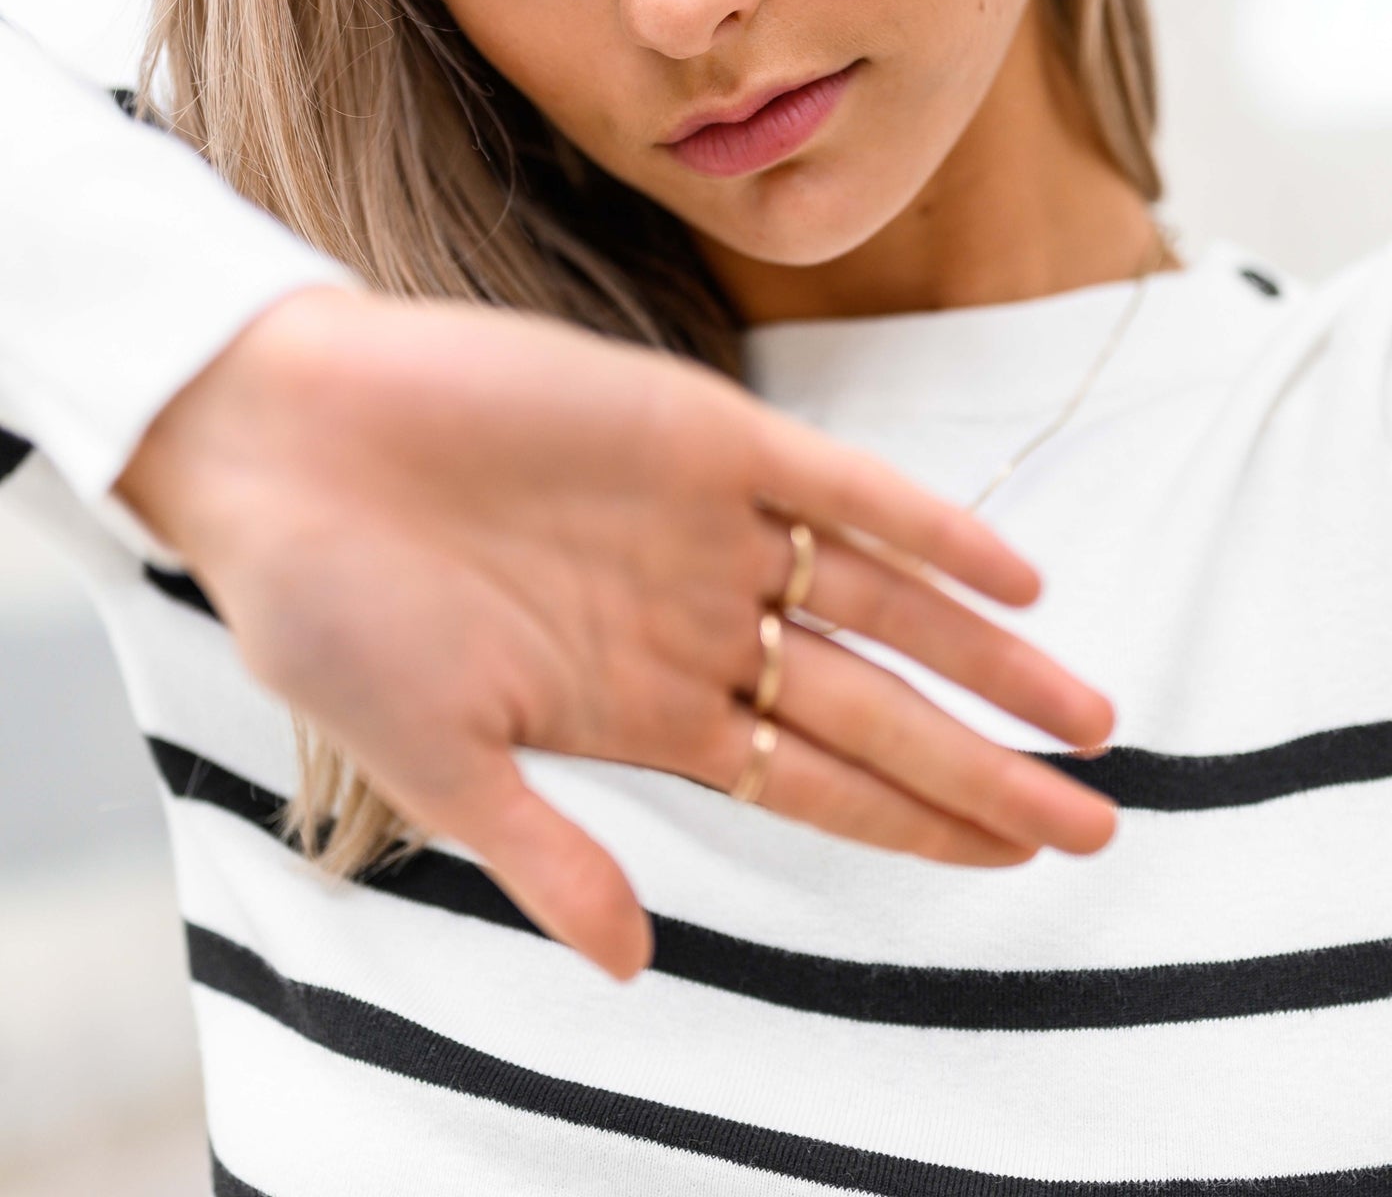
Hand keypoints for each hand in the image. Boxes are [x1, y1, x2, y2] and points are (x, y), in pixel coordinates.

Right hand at [118, 286, 1114, 979]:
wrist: (280, 440)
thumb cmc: (326, 610)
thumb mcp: (431, 759)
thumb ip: (544, 854)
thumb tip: (634, 972)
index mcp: (644, 709)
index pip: (818, 783)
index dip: (921, 825)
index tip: (1020, 864)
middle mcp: (699, 621)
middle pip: (878, 707)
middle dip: (988, 768)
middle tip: (1100, 825)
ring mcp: (708, 527)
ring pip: (885, 601)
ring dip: (988, 656)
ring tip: (1090, 716)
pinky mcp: (699, 431)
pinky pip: (842, 484)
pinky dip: (928, 525)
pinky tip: (1013, 575)